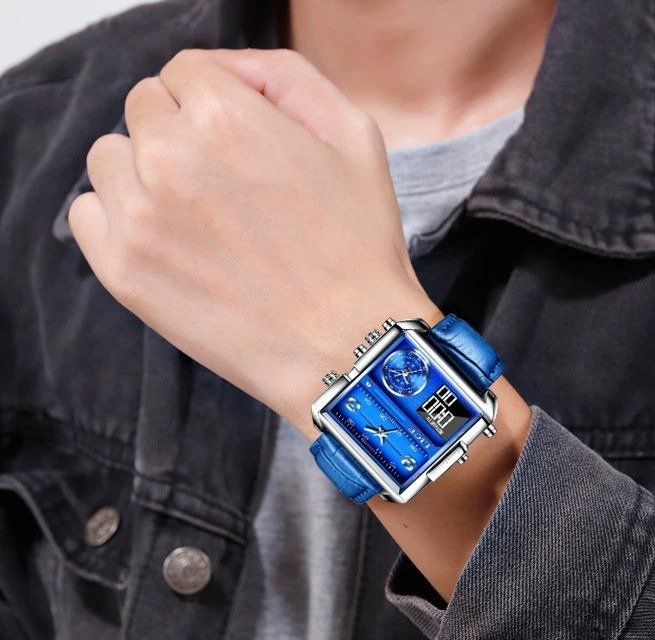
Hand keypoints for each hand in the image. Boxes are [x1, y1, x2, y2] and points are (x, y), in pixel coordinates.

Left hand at [68, 48, 441, 439]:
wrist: (346, 344)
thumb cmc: (357, 246)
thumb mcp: (353, 136)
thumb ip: (286, 77)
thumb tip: (230, 71)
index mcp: (224, 116)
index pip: (185, 72)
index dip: (217, 101)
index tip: (239, 140)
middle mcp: (169, 158)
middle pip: (145, 108)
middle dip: (181, 131)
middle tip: (225, 182)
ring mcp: (139, 218)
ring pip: (110, 157)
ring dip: (145, 171)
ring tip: (195, 214)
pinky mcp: (123, 271)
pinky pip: (87, 214)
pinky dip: (117, 217)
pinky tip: (164, 240)